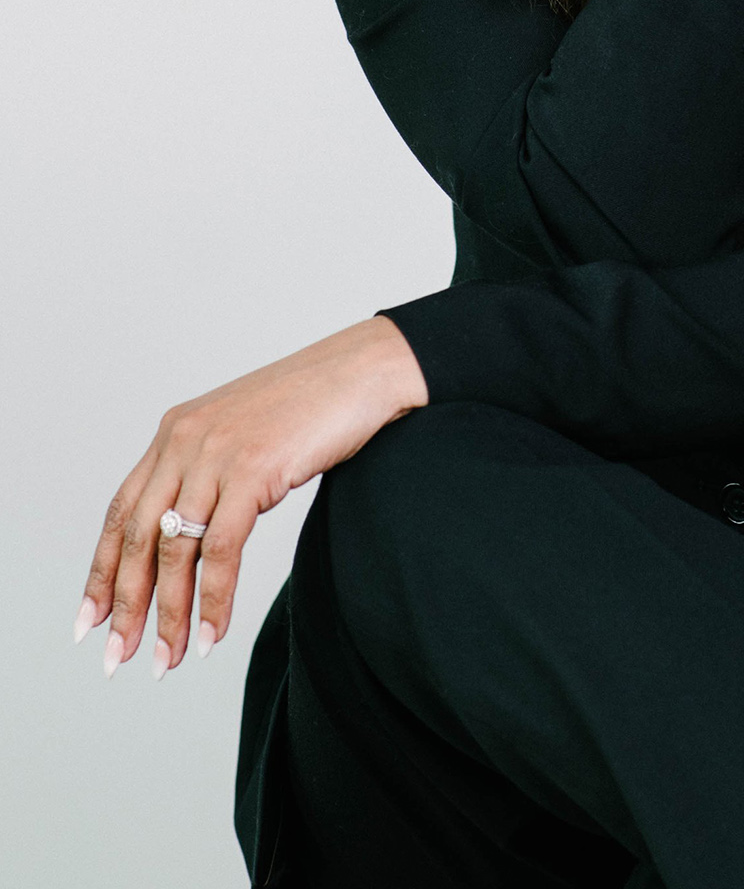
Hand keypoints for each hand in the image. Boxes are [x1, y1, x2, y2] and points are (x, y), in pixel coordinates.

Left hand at [73, 315, 427, 677]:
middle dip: (126, 604)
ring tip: (169, 660)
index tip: (92, 619)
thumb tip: (191, 537)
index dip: (102, 569)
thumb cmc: (312, 406)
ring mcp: (216, 453)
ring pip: (175, 550)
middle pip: (138, 537)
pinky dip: (214, 599)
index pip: (122, 511)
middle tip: (119, 657)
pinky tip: (213, 634)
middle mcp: (184, 440)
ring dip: (169, 614)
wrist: (363, 371)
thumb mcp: (242, 436)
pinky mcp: (251, 469)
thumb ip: (209, 475)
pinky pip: (221, 549)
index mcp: (176, 432)